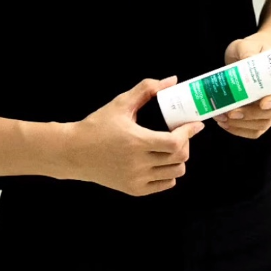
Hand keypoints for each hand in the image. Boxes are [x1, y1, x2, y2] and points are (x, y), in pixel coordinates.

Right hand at [63, 76, 204, 196]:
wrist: (74, 152)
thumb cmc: (97, 126)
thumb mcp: (120, 104)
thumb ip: (146, 90)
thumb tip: (171, 81)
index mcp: (136, 142)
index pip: (175, 142)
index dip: (189, 132)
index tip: (196, 124)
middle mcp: (138, 164)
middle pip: (179, 158)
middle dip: (185, 143)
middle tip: (179, 133)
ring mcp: (137, 179)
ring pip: (175, 173)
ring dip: (178, 159)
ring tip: (170, 147)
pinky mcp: (134, 190)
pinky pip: (164, 184)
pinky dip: (168, 173)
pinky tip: (160, 160)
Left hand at [215, 33, 270, 138]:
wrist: (247, 56)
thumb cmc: (251, 50)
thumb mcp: (248, 45)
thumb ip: (248, 50)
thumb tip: (247, 59)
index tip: (262, 103)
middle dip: (250, 116)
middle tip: (231, 112)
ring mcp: (268, 110)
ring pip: (260, 125)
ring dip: (240, 125)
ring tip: (221, 117)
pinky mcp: (257, 118)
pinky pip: (252, 131)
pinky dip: (238, 130)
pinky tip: (224, 123)